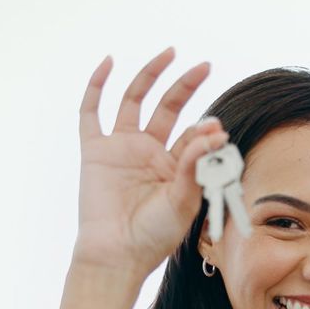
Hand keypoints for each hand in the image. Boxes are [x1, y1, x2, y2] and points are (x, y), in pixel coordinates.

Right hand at [73, 47, 226, 279]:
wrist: (118, 254)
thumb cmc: (154, 236)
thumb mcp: (183, 201)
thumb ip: (195, 166)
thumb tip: (215, 131)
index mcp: (174, 166)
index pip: (192, 136)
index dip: (205, 129)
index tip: (217, 128)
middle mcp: (149, 152)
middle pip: (168, 108)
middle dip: (186, 86)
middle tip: (203, 66)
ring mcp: (121, 148)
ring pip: (135, 101)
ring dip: (151, 76)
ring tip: (170, 53)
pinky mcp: (95, 150)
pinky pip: (92, 111)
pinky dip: (97, 86)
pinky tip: (109, 62)